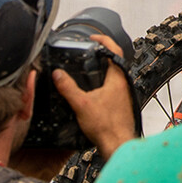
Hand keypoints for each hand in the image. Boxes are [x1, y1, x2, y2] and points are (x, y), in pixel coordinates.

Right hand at [51, 32, 137, 159]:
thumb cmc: (106, 127)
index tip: (93, 38)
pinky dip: (102, 83)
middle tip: (87, 53)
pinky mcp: (121, 104)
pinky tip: (91, 92)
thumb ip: (68, 88)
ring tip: (86, 70)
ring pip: (113, 75)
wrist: (118, 144)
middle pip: (114, 62)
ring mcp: (124, 94)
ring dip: (101, 70)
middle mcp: (124, 84)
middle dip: (100, 55)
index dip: (104, 40)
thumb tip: (58, 74)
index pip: (115, 50)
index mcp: (117, 79)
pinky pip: (112, 87)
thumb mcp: (81, 104)